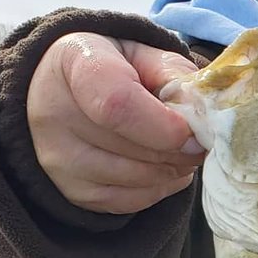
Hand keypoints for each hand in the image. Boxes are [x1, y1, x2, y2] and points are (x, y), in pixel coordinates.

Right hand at [27, 33, 205, 213]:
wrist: (67, 90)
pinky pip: (130, 201)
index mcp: (75, 62)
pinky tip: (163, 166)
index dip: (164, 126)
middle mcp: (53, 112)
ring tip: (181, 150)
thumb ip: (178, 79)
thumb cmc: (116, 69)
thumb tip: (203, 118)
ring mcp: (57, 157)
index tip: (194, 132)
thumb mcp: (147, 56)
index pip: (117, 105)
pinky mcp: (71, 190)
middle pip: (133, 148)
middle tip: (199, 141)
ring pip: (136, 179)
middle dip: (180, 150)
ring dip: (173, 169)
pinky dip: (159, 188)